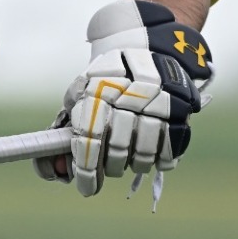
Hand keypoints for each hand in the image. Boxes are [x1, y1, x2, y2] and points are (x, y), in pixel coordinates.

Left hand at [35, 0, 213, 199]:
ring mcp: (157, 106)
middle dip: (109, 167)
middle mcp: (128, 98)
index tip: (86, 188)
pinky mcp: (180, 114)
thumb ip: (66, 130)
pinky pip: (167, 154)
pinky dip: (156, 161)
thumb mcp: (82, 91)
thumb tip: (57, 170)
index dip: (86, 170)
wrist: (149, 50)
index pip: (90, 139)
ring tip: (128, 156)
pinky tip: (150, 152)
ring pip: (142, 157)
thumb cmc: (108, 80)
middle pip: (117, 152)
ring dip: (132, 164)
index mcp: (98, 91)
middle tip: (108, 167)